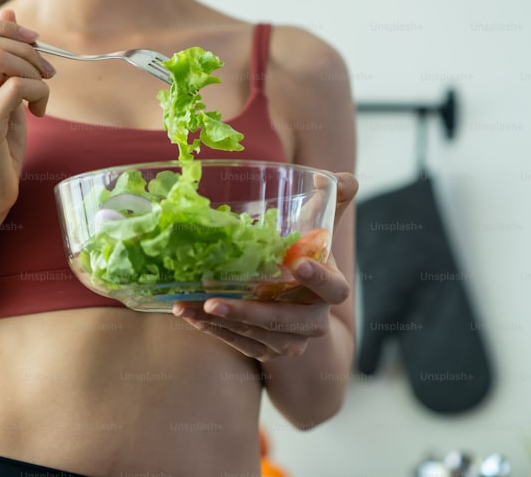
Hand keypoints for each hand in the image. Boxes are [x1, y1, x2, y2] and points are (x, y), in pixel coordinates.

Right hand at [0, 10, 55, 220]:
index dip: (5, 25)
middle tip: (47, 70)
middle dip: (25, 48)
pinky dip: (37, 92)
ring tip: (42, 92)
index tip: (34, 41)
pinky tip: (39, 112)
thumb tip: (9, 9)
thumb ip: (0, 57)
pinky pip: (14, 88)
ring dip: (32, 70)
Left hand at [173, 172, 357, 361]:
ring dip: (220, 322)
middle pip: (285, 322)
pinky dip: (213, 331)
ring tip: (187, 306)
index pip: (333, 289)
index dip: (319, 279)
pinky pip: (239, 345)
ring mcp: (290, 341)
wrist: (298, 306)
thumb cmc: (306, 257)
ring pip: (256, 336)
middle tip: (214, 300)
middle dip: (248, 313)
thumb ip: (331, 203)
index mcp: (331, 290)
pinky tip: (189, 315)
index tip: (297, 264)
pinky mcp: (266, 352)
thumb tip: (343, 179)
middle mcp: (313, 321)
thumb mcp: (319, 230)